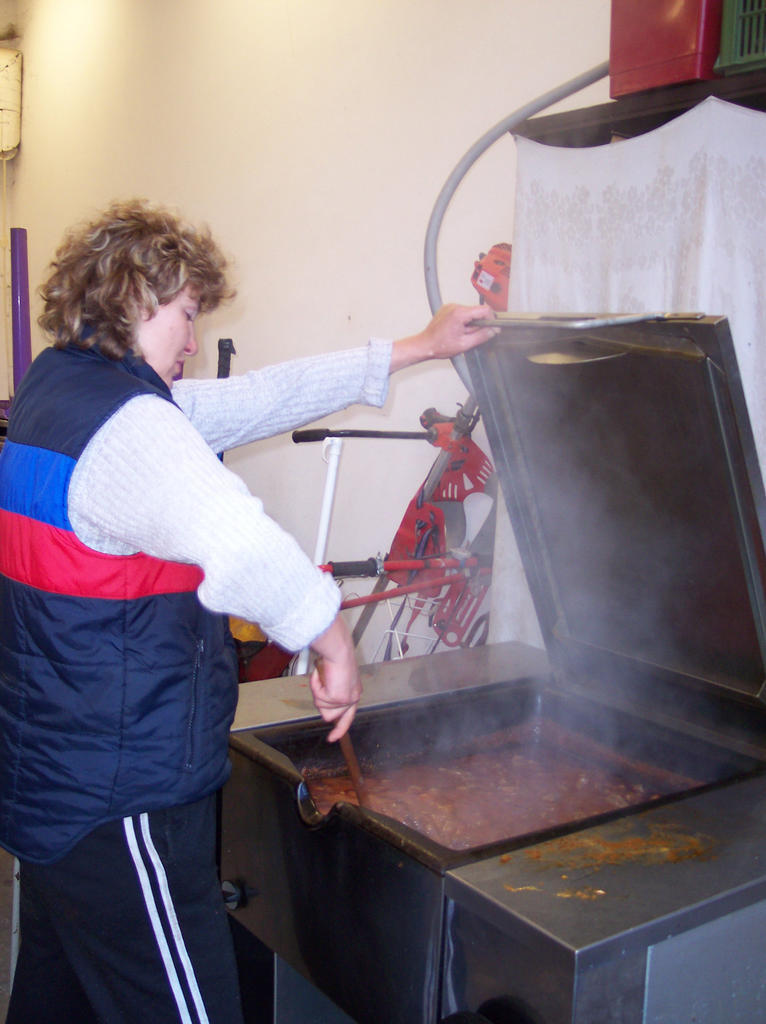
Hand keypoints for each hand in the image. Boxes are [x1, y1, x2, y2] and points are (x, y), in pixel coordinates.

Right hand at [308, 615, 361, 741]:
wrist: (339, 651)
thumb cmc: (336, 657)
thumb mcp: (334, 677)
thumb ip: (330, 690)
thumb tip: (321, 697)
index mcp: (354, 693)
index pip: (348, 717)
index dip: (339, 729)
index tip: (332, 738)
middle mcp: (352, 698)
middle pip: (330, 716)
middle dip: (321, 701)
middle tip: (322, 683)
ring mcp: (346, 700)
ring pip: (321, 708)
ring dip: (318, 693)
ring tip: (323, 677)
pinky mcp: (338, 698)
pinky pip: (318, 697)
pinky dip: (316, 685)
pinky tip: (322, 675)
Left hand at [390, 304, 499, 371]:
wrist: (425, 345)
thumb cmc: (439, 346)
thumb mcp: (465, 344)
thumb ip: (482, 336)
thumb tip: (493, 330)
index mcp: (459, 313)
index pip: (484, 310)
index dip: (491, 319)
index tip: (492, 328)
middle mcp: (454, 306)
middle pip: (477, 311)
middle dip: (478, 324)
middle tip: (470, 336)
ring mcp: (450, 307)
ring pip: (470, 312)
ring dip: (470, 324)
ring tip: (461, 334)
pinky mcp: (447, 309)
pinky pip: (462, 313)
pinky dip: (463, 321)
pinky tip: (457, 331)